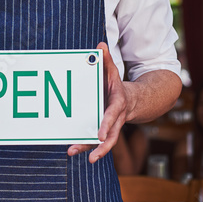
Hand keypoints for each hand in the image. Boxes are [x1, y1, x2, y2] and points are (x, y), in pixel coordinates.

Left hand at [68, 42, 128, 163]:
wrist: (131, 100)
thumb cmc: (116, 85)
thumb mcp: (113, 72)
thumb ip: (106, 60)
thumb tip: (100, 45)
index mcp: (117, 105)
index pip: (112, 116)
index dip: (106, 125)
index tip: (100, 135)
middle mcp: (114, 120)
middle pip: (110, 137)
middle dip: (100, 147)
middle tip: (90, 156)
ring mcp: (109, 128)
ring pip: (102, 143)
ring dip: (89, 149)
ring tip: (72, 153)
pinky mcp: (102, 131)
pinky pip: (94, 141)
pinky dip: (84, 146)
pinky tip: (71, 149)